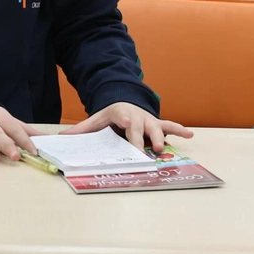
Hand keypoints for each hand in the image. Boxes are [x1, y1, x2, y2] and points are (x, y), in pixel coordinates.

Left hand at [60, 102, 192, 152]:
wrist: (126, 101)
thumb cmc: (112, 115)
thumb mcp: (96, 119)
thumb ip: (82, 129)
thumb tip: (62, 136)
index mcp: (121, 113)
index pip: (124, 118)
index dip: (127, 122)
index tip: (128, 126)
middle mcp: (138, 116)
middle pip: (142, 128)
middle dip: (144, 139)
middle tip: (146, 151)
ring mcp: (150, 120)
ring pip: (158, 127)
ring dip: (162, 137)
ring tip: (165, 147)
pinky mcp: (158, 124)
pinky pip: (170, 126)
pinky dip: (180, 130)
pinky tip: (190, 134)